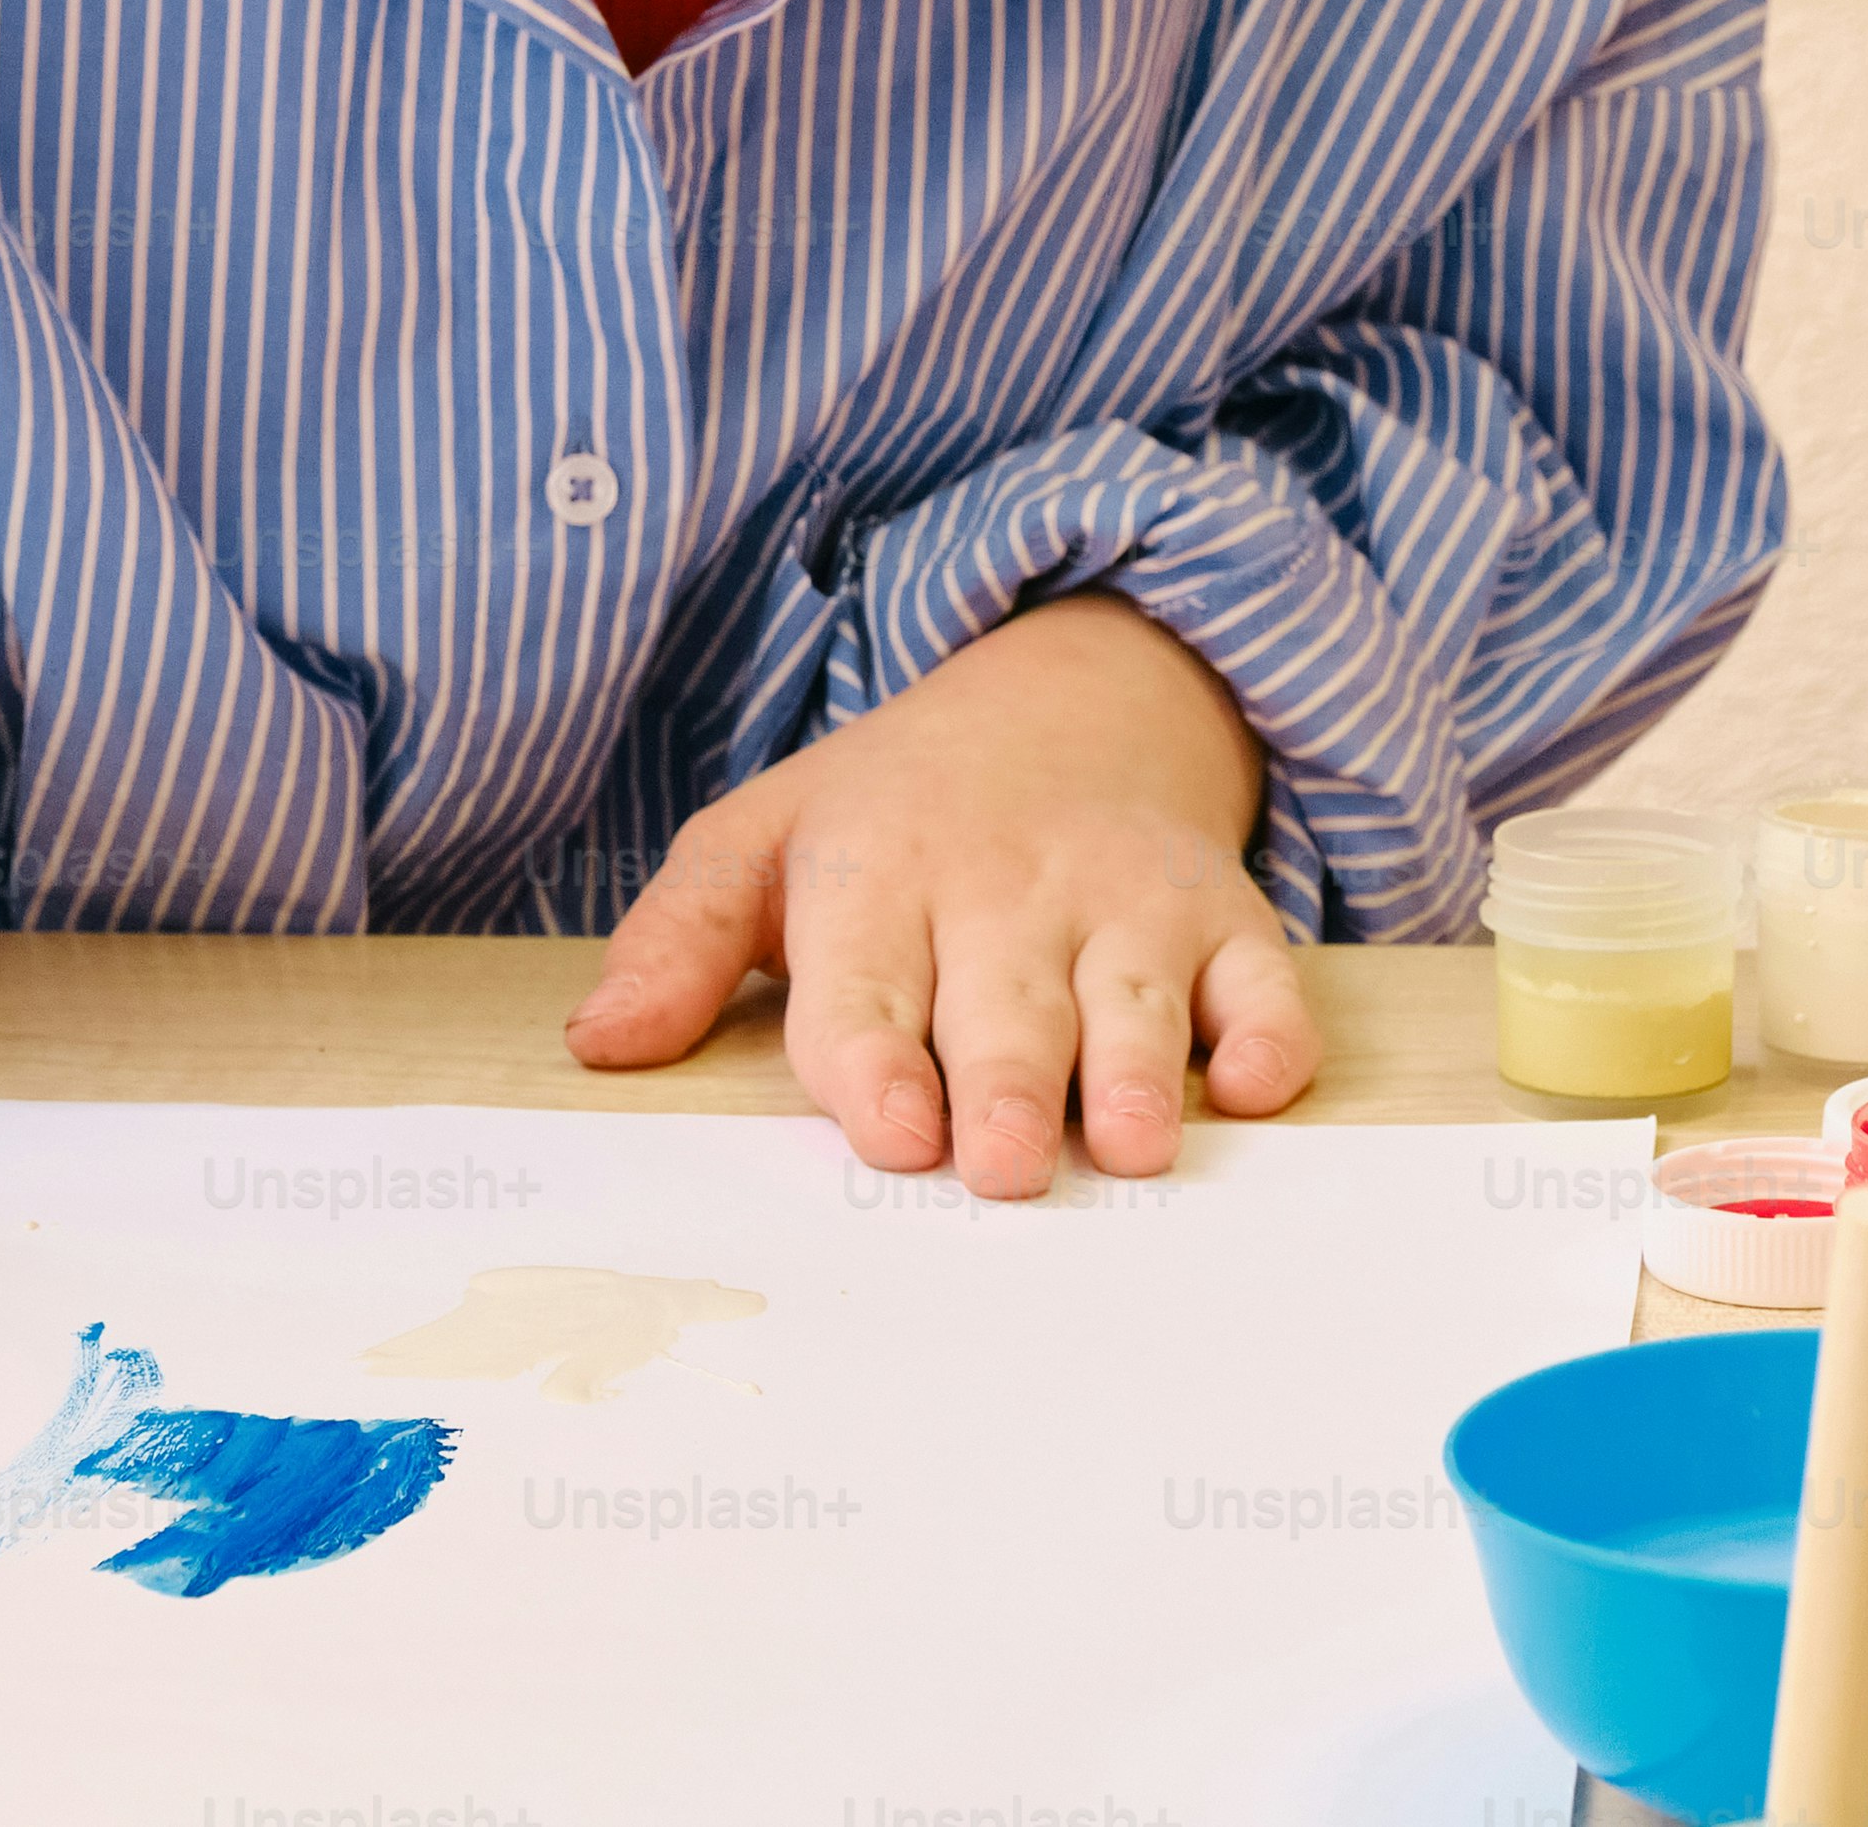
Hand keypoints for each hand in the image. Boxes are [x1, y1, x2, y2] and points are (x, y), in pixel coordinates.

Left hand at [565, 590, 1322, 1194]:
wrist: (1069, 702)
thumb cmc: (892, 814)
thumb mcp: (762, 841)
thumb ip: (678, 943)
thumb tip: (598, 1046)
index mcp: (876, 877)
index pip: (865, 985)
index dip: (878, 1060)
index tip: (893, 1132)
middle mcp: (1003, 890)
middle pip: (1004, 1008)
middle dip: (1009, 1086)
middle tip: (1006, 1166)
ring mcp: (1121, 901)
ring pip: (1132, 997)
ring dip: (1138, 1069)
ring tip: (1131, 1142)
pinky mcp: (1221, 914)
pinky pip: (1260, 976)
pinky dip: (1269, 1031)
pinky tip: (1258, 1081)